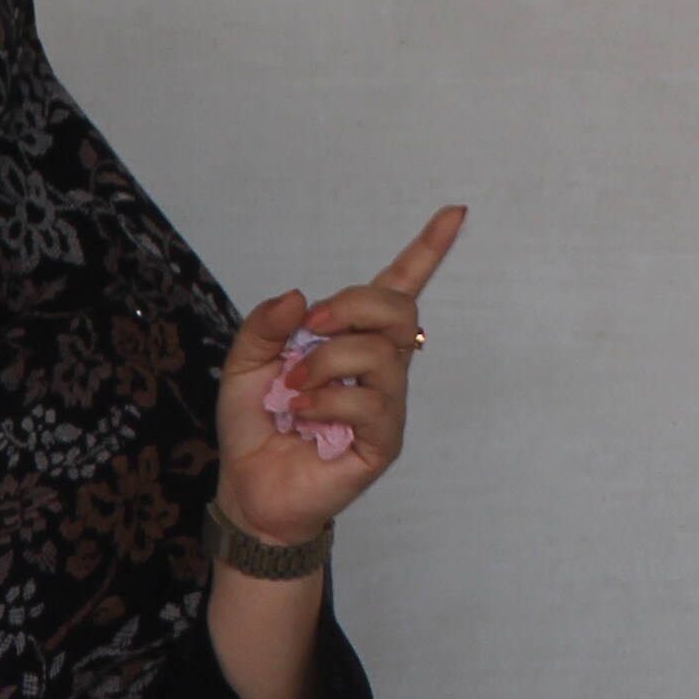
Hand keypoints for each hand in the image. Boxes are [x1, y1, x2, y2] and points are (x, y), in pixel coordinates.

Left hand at [214, 203, 464, 550]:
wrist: (249, 486)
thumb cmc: (256, 424)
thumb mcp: (244, 365)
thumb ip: (265, 326)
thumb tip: (299, 297)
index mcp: (351, 340)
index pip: (398, 289)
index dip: (427, 251)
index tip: (454, 212)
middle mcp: (379, 367)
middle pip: (398, 310)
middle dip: (353, 305)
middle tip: (310, 328)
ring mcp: (386, 403)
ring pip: (380, 355)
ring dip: (327, 363)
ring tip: (294, 388)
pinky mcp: (383, 439)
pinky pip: (371, 403)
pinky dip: (328, 401)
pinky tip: (303, 414)